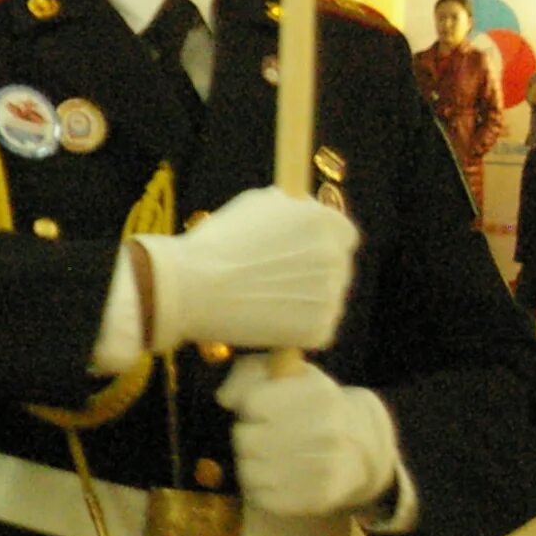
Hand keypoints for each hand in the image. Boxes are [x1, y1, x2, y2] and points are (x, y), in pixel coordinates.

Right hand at [136, 187, 358, 354]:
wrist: (191, 288)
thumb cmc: (216, 243)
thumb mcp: (257, 204)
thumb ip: (291, 208)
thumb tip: (303, 211)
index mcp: (323, 221)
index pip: (344, 234)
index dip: (322, 244)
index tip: (303, 254)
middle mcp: (334, 257)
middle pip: (338, 269)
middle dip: (314, 274)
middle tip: (276, 282)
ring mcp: (330, 296)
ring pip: (327, 301)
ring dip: (305, 302)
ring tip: (263, 301)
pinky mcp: (320, 331)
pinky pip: (317, 330)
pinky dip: (297, 330)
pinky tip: (266, 321)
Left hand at [217, 359, 398, 518]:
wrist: (361, 448)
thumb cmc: (311, 406)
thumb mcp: (287, 375)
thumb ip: (248, 373)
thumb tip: (225, 398)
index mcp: (318, 394)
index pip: (251, 404)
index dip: (251, 407)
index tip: (266, 410)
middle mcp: (326, 431)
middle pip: (244, 438)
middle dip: (248, 436)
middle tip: (266, 436)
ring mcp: (324, 468)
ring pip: (248, 470)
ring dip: (251, 464)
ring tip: (271, 457)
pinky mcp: (317, 499)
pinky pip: (261, 498)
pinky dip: (260, 490)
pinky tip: (277, 478)